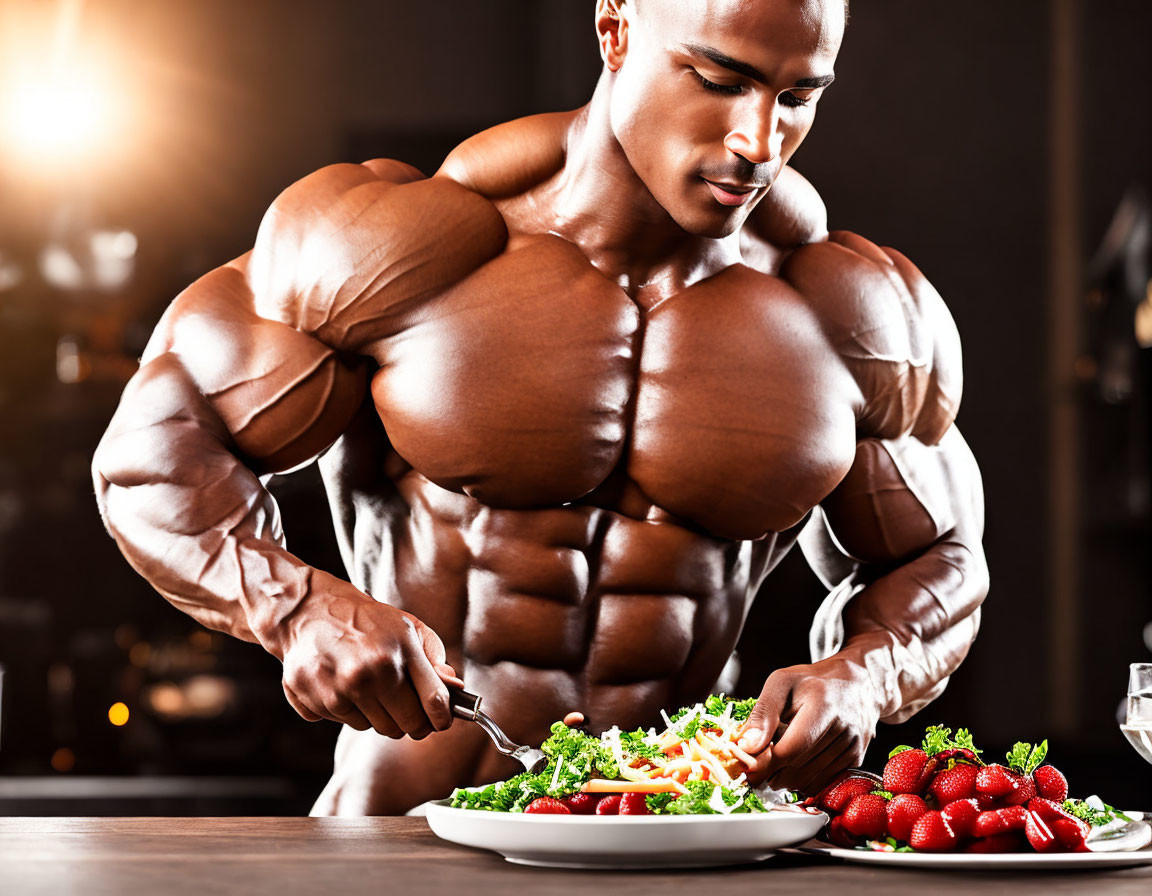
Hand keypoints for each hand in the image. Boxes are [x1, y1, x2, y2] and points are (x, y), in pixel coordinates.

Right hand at [277, 580, 462, 739]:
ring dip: (381, 714)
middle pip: (408, 725)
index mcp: (398, 652)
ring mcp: (340, 690)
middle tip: (407, 705)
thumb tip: (454, 687)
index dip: (443, 717)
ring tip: (371, 685)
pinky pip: (349, 724)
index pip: (434, 702)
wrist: (308, 609)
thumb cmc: (364, 619)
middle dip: (412, 719)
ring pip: (378, 728)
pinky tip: (347, 686)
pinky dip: (354, 712)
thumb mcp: (408, 627)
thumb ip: (434, 658)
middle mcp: (369, 673)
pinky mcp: (316, 701)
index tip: (442, 719)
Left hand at [736, 657, 880, 793]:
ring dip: (787, 779)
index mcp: (822, 706)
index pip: (791, 749)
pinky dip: (804, 780)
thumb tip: (747, 745)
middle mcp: (843, 728)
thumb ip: (763, 713)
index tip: (748, 769)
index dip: (766, 763)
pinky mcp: (857, 758)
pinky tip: (795, 765)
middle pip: (799, 768)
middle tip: (757, 767)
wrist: (855, 683)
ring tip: (775, 763)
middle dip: (772, 773)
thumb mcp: (781, 683)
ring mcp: (853, 745)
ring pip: (811, 780)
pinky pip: (823, 782)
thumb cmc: (813, 681)